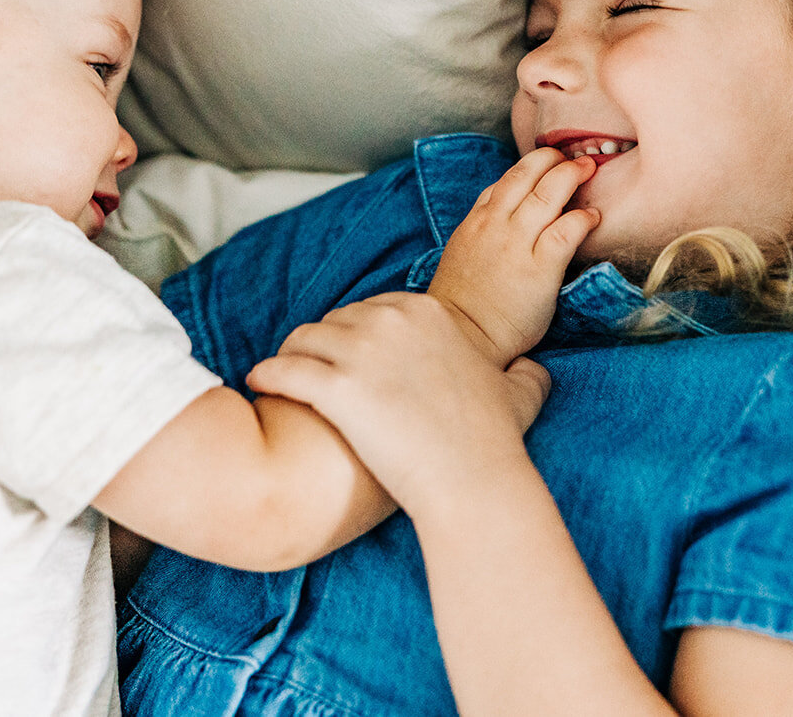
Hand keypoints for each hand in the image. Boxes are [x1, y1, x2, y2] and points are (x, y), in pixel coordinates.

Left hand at [248, 293, 551, 514]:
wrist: (471, 484)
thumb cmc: (492, 445)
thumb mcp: (522, 395)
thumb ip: (527, 373)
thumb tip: (533, 369)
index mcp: (430, 312)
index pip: (373, 309)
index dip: (356, 335)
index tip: (348, 359)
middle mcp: (393, 321)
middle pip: (336, 320)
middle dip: (323, 345)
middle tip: (312, 372)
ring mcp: (362, 351)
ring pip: (304, 339)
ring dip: (291, 357)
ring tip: (281, 379)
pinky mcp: (336, 387)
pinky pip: (285, 369)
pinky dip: (268, 375)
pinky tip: (260, 385)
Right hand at [428, 146, 597, 363]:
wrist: (463, 336)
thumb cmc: (462, 304)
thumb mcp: (461, 254)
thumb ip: (482, 230)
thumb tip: (505, 215)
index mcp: (475, 222)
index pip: (504, 181)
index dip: (530, 167)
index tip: (547, 165)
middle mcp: (495, 224)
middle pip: (526, 175)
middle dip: (552, 159)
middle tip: (574, 159)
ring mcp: (517, 244)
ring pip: (547, 193)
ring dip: (571, 175)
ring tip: (589, 169)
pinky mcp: (540, 268)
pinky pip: (566, 231)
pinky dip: (582, 217)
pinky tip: (593, 216)